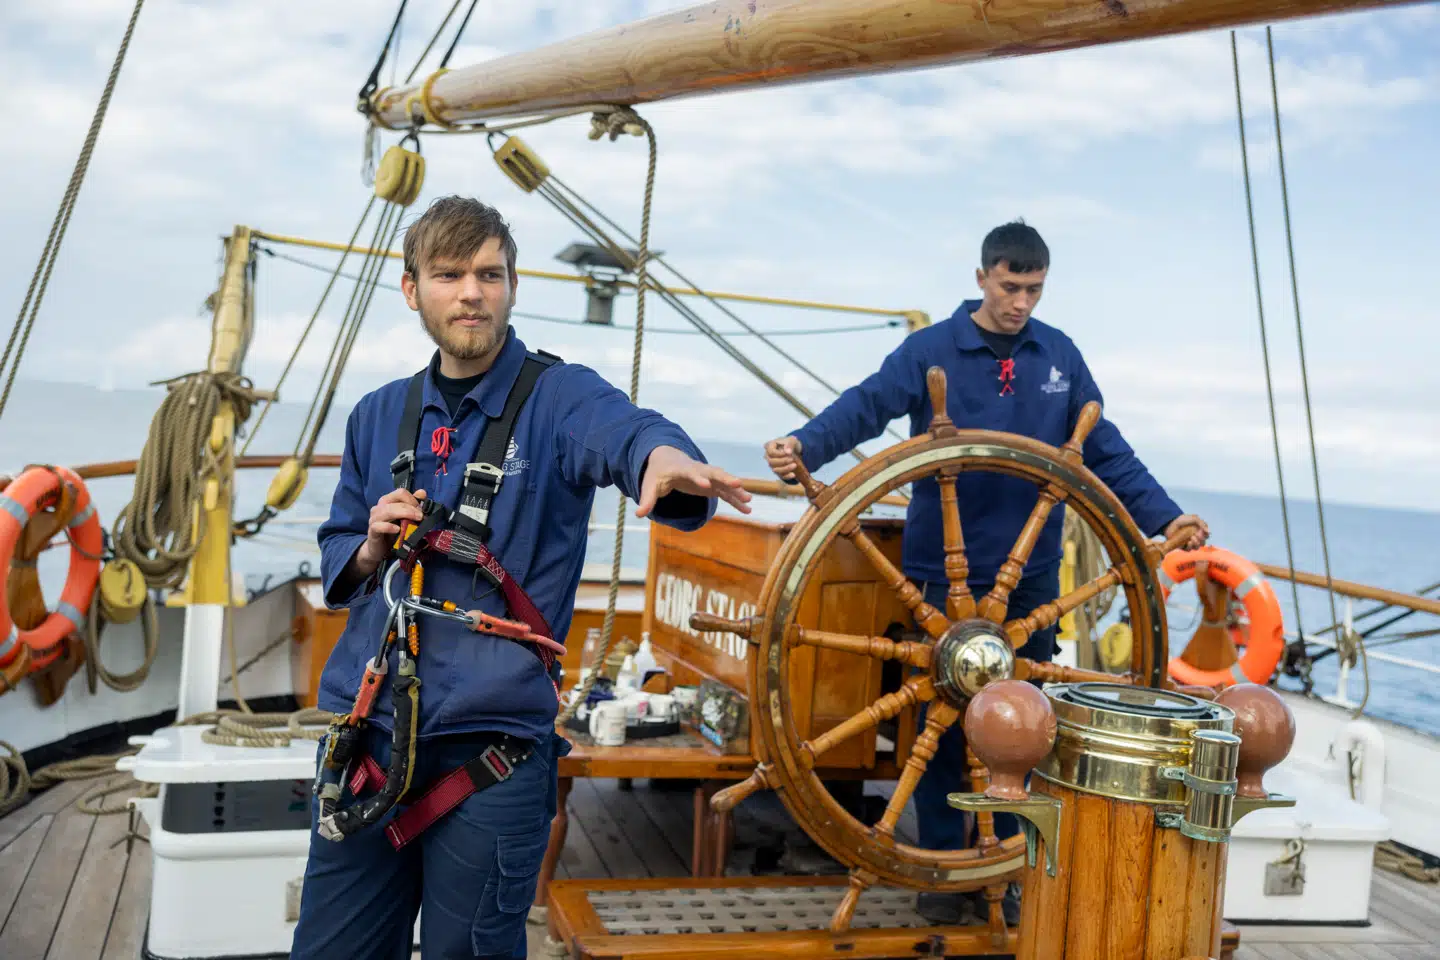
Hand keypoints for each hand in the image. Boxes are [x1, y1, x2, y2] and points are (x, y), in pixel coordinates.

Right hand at [353, 488, 427, 576]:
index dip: (413, 499)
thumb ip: (413, 504)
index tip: (422, 510)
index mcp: (388, 501)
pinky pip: (378, 526)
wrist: (381, 548)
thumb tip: (422, 492)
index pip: (401, 492)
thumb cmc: (394, 531)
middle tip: (421, 516)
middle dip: (411, 507)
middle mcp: (380, 506)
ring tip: (416, 521)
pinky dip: (389, 526)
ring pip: (388, 511)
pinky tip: (397, 529)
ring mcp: (374, 518)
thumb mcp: (406, 518)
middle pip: (396, 500)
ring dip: (404, 514)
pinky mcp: (372, 530)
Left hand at [637, 446, 751, 517]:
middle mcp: (698, 470)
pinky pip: (726, 493)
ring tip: (749, 500)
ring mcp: (707, 477)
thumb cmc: (657, 473)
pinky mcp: (712, 485)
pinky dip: (736, 500)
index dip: (698, 477)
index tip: (706, 484)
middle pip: (713, 472)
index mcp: (681, 468)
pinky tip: (748, 509)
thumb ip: (646, 499)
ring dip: (736, 491)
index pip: (690, 472)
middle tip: (738, 483)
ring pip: (724, 482)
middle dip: (725, 477)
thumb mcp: (649, 485)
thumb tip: (639, 514)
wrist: (667, 460)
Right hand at [764, 435, 802, 481]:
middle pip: (771, 462)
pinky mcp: (778, 472)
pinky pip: (780, 476)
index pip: (771, 452)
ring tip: (794, 465)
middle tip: (792, 459)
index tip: (789, 453)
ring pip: (775, 470)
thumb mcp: (791, 440)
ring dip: (785, 469)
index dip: (779, 454)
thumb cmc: (790, 443)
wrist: (795, 449)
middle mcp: (768, 456)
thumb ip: (789, 444)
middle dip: (783, 461)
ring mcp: (772, 465)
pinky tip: (793, 474)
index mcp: (769, 446)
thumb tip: (788, 452)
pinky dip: (787, 476)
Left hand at [1164, 513, 1209, 549]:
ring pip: (1196, 547)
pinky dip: (1190, 547)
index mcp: (1199, 531)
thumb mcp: (1194, 518)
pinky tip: (1188, 542)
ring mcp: (1189, 542)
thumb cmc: (1183, 520)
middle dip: (1201, 539)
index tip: (1201, 531)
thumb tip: (1209, 532)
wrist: (1171, 522)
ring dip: (1196, 543)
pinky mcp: (1182, 546)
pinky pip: (1188, 549)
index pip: (1206, 536)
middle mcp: (1195, 538)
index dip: (1205, 535)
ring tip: (1191, 538)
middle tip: (1195, 534)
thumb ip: (1202, 524)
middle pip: (1202, 543)